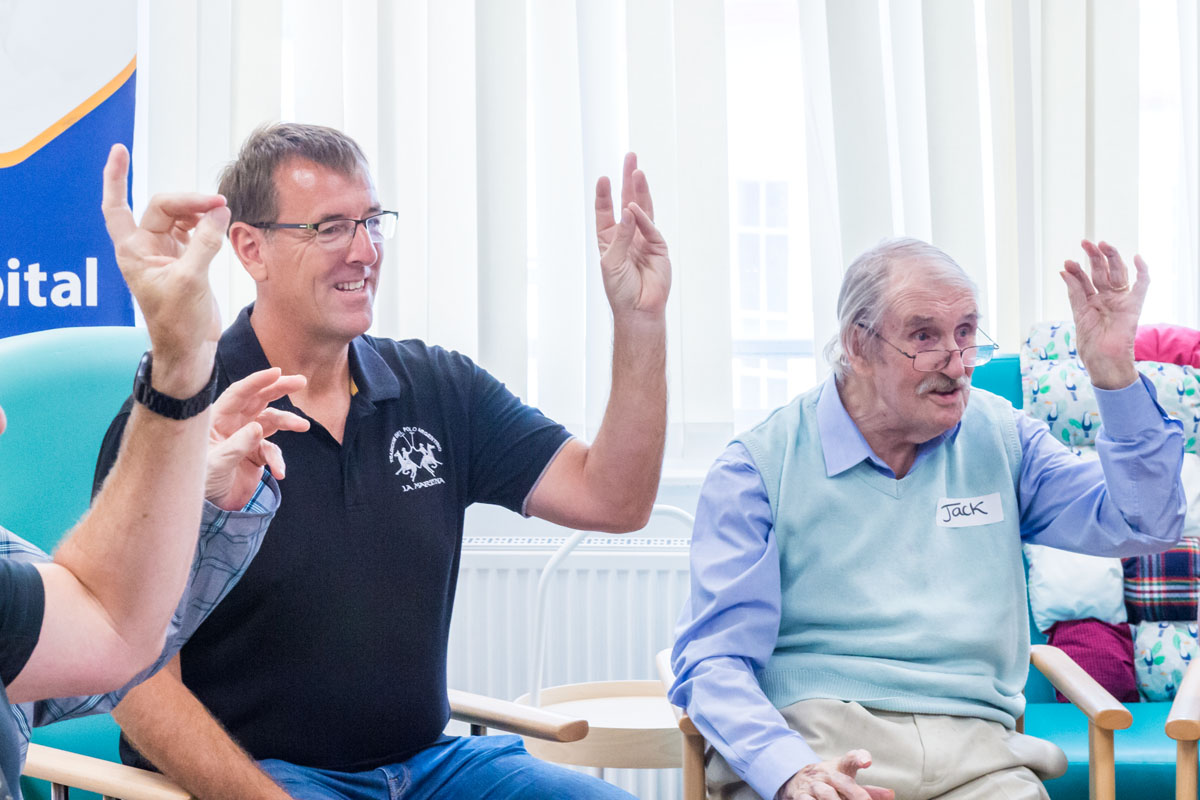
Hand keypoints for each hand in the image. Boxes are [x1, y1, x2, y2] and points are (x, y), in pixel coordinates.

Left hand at [101, 143, 228, 393]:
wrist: (190, 350)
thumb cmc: (179, 323)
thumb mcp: (191, 280)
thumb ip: (204, 242)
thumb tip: (218, 210)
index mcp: (134, 251)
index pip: (118, 205)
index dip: (116, 177)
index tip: (119, 150)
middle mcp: (147, 248)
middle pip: (163, 207)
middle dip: (188, 201)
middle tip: (218, 203)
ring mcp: (167, 254)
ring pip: (181, 217)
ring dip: (199, 212)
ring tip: (221, 214)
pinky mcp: (187, 262)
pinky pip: (196, 231)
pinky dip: (208, 225)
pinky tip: (220, 225)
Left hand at [205, 368, 308, 510]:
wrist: (209, 507)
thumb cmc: (202, 480)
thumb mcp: (216, 463)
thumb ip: (237, 445)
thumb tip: (258, 427)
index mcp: (218, 419)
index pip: (239, 394)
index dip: (257, 381)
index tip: (277, 372)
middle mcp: (233, 424)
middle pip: (259, 399)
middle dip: (280, 389)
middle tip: (301, 381)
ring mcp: (247, 438)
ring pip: (271, 421)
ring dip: (288, 422)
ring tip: (303, 427)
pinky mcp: (256, 454)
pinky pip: (273, 451)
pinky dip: (278, 461)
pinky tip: (280, 473)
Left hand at [594, 152, 671, 318]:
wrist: (638, 309)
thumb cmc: (619, 288)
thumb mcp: (611, 261)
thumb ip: (619, 236)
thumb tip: (629, 210)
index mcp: (609, 239)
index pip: (606, 211)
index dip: (605, 195)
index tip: (603, 178)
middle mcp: (627, 235)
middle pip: (628, 201)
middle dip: (628, 180)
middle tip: (630, 157)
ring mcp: (644, 239)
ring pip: (643, 208)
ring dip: (640, 189)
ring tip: (638, 170)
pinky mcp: (658, 246)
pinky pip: (650, 228)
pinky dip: (642, 218)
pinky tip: (635, 209)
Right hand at [776, 750, 893, 799]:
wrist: (795, 779)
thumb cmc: (829, 782)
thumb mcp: (846, 781)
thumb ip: (868, 790)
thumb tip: (891, 795)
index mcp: (840, 768)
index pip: (850, 759)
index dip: (859, 757)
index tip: (867, 762)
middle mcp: (826, 773)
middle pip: (842, 781)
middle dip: (856, 794)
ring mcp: (813, 784)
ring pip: (826, 794)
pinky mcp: (800, 795)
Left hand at [1060, 239, 1146, 389]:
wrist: (1104, 360)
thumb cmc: (1090, 343)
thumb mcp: (1079, 313)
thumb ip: (1075, 291)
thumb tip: (1065, 270)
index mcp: (1092, 301)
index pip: (1085, 279)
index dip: (1077, 270)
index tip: (1067, 262)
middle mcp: (1107, 298)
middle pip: (1102, 271)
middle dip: (1094, 256)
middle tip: (1085, 243)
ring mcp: (1121, 300)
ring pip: (1118, 272)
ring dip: (1110, 257)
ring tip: (1100, 244)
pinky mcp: (1134, 305)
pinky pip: (1142, 285)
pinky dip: (1142, 271)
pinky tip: (1136, 258)